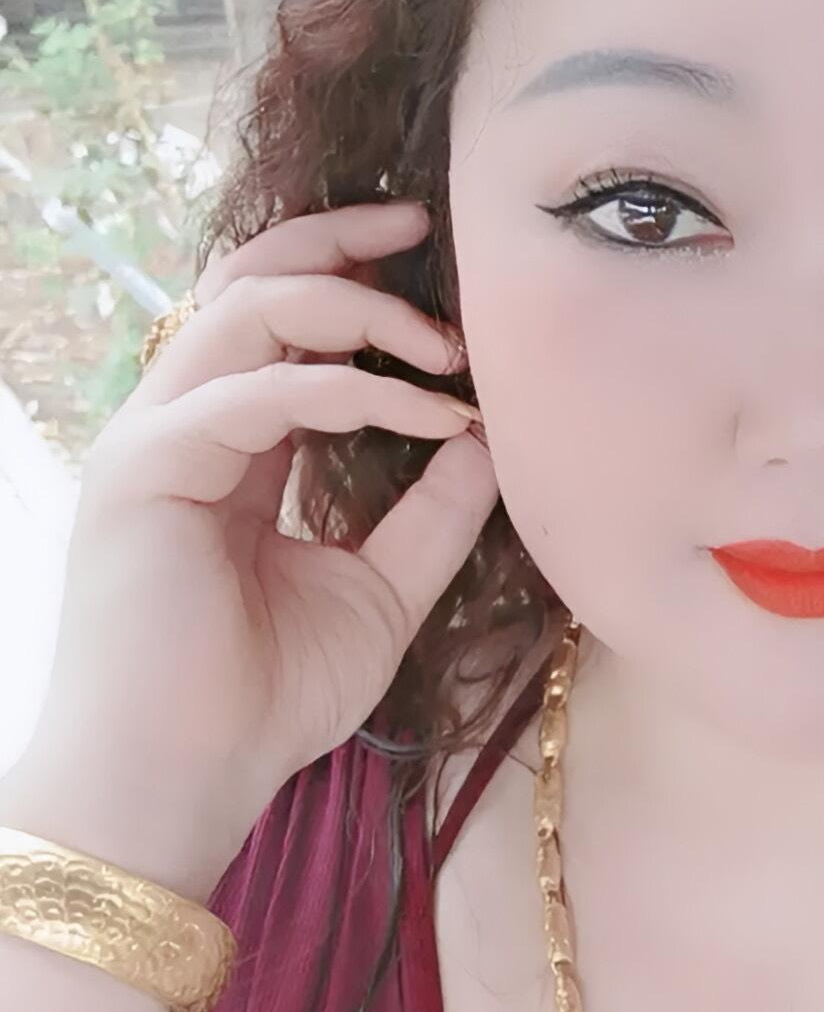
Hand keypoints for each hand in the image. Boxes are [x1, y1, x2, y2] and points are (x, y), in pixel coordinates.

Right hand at [16, 201, 497, 890]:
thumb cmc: (262, 704)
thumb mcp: (379, 594)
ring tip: (443, 347)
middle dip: (340, 242)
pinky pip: (249, 389)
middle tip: (427, 227)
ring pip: (245, 308)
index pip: (276, 320)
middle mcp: (181, 427)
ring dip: (355, 310)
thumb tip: (491, 440)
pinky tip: (419, 411)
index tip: (439, 267)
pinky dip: (343, 388)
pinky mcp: (144, 468)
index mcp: (226, 448)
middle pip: (248, 280)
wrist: (182, 784)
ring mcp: (153, 441)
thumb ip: (429, 516)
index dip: (353, 278)